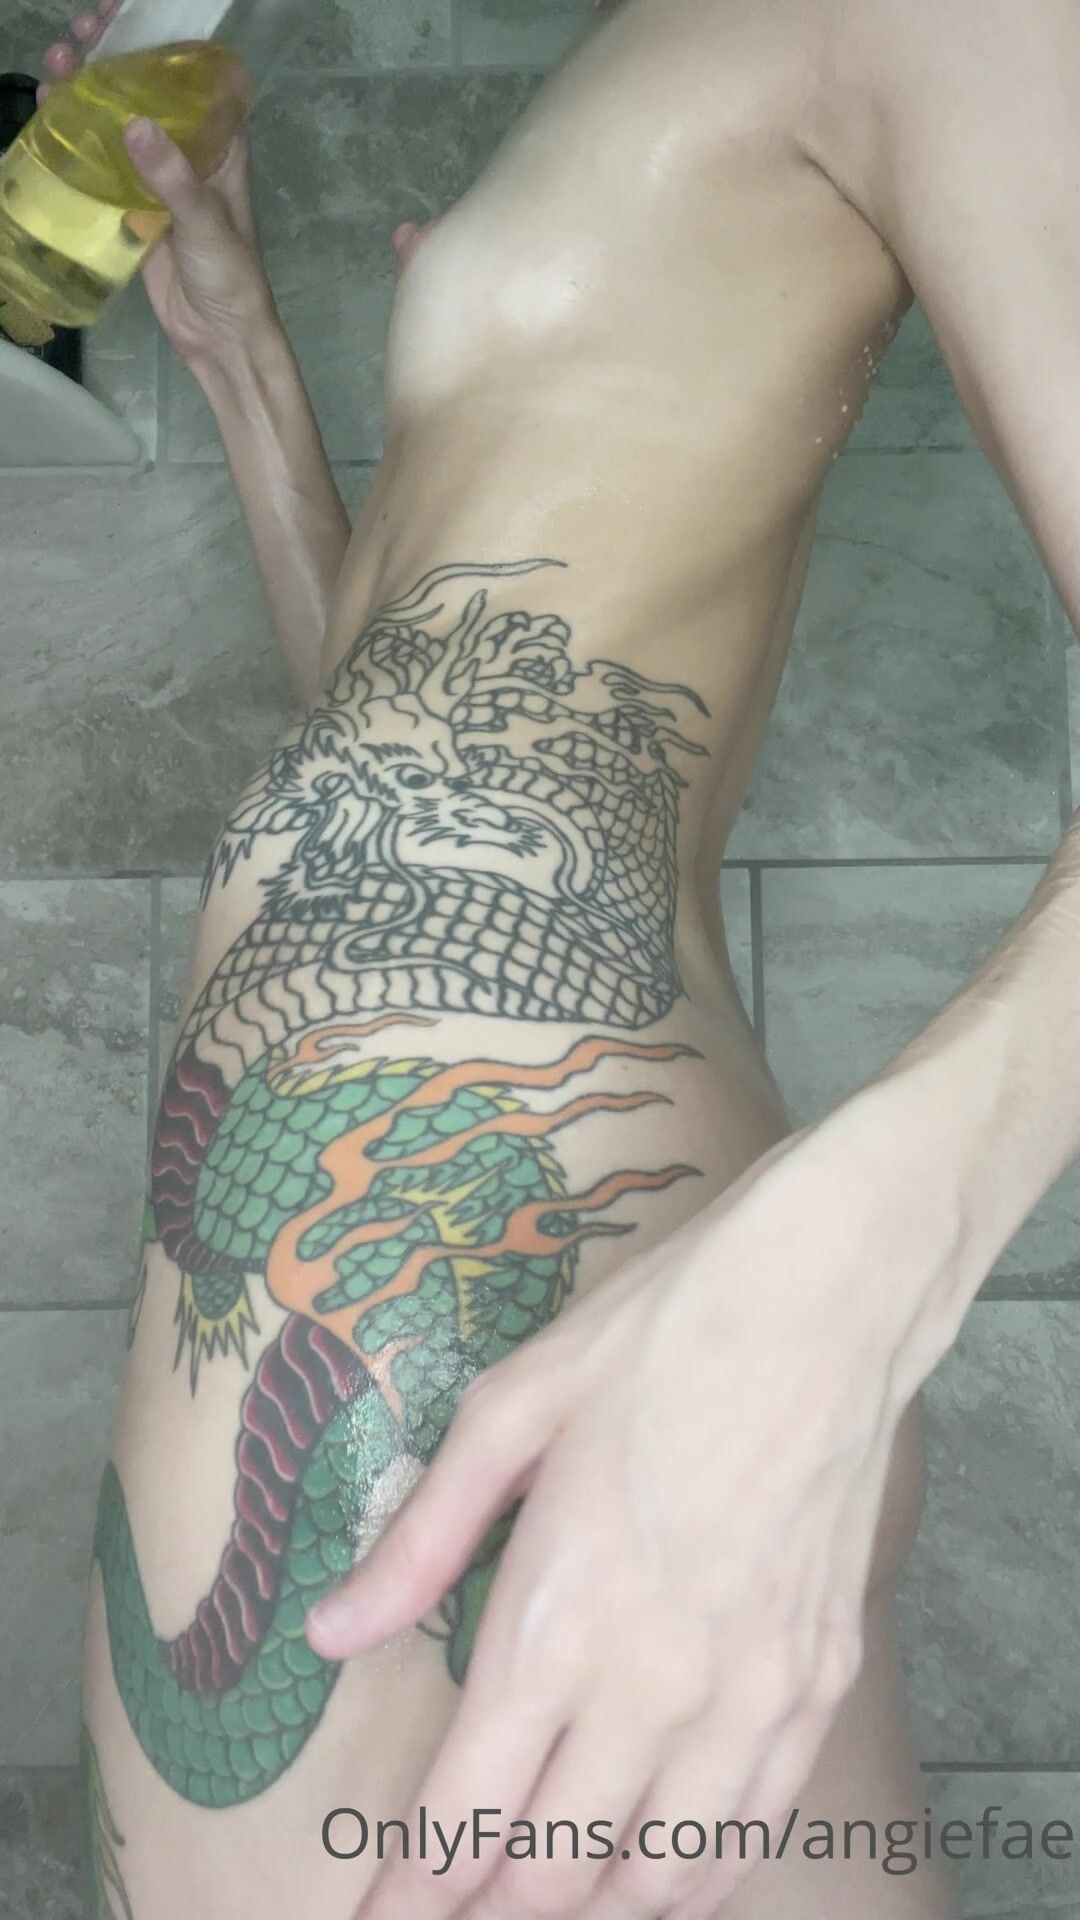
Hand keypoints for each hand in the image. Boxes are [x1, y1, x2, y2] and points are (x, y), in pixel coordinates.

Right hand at [40, 4, 277, 369]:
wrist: (219, 336)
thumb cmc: (230, 276)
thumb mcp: (205, 222)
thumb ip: (173, 178)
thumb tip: (133, 125)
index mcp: (220, 146)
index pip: (190, 78)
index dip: (157, 42)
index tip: (122, 14)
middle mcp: (189, 154)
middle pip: (146, 93)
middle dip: (111, 58)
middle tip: (78, 33)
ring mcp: (158, 179)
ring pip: (118, 122)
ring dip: (86, 92)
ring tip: (54, 65)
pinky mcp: (133, 207)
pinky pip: (101, 163)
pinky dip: (76, 137)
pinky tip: (49, 112)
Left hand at [307, 1086, 951, 1919]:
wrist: (822, 1304)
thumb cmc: (656, 1338)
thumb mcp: (508, 1412)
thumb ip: (420, 1542)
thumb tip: (333, 1633)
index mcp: (558, 1621)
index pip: (464, 1817)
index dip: (409, 1892)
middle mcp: (655, 1687)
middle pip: (556, 1872)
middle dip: (487, 1915)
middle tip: (448, 1914)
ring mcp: (751, 1696)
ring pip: (662, 1879)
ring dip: (591, 1911)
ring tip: (541, 1908)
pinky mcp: (818, 1682)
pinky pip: (754, 1831)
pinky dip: (697, 1879)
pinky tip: (661, 1878)